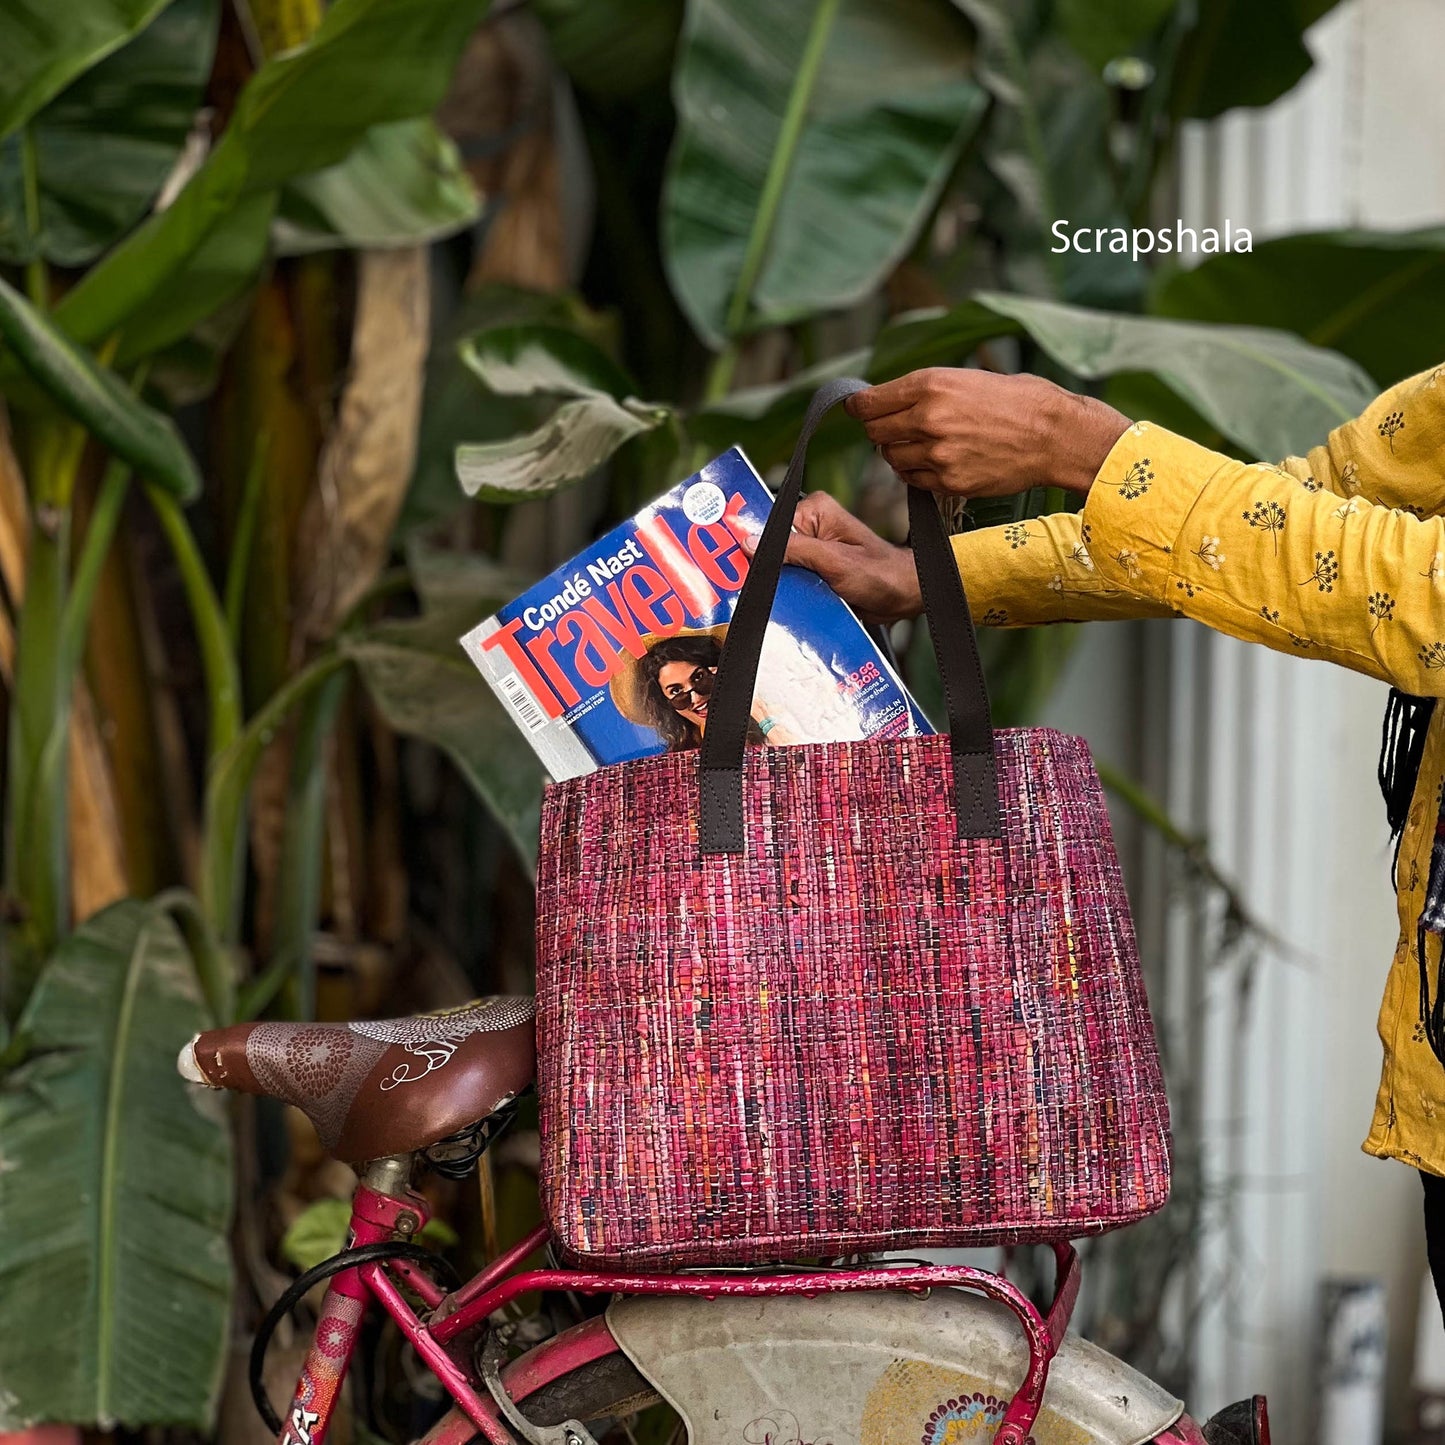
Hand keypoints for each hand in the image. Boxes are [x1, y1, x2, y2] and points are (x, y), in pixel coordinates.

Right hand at [759, 492, 921, 625]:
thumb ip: (794, 551)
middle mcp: (811, 527)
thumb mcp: (834, 561)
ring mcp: (812, 551)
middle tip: (766, 586)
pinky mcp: (814, 571)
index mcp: (815, 511)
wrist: (901, 597)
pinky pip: (790, 581)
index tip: (740, 565)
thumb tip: (752, 543)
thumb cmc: (880, 574)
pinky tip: (792, 603)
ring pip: (778, 568)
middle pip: (771, 547)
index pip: (770, 524)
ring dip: (779, 586)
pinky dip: (790, 594)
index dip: (756, 546)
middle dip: (768, 569)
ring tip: (787, 596)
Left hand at [846, 367, 1129, 498]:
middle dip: (882, 431)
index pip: (869, 403)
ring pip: (892, 459)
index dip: (860, 408)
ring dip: (901, 453)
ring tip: (929, 445)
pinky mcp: (948, 481)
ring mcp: (937, 453)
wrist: (1056, 436)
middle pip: (875, 433)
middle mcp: (928, 418)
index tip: (860, 410)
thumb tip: (889, 403)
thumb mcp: (968, 378)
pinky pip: (914, 480)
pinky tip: (941, 461)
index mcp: (931, 384)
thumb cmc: (1019, 401)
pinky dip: (919, 473)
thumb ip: (925, 391)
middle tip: (899, 429)